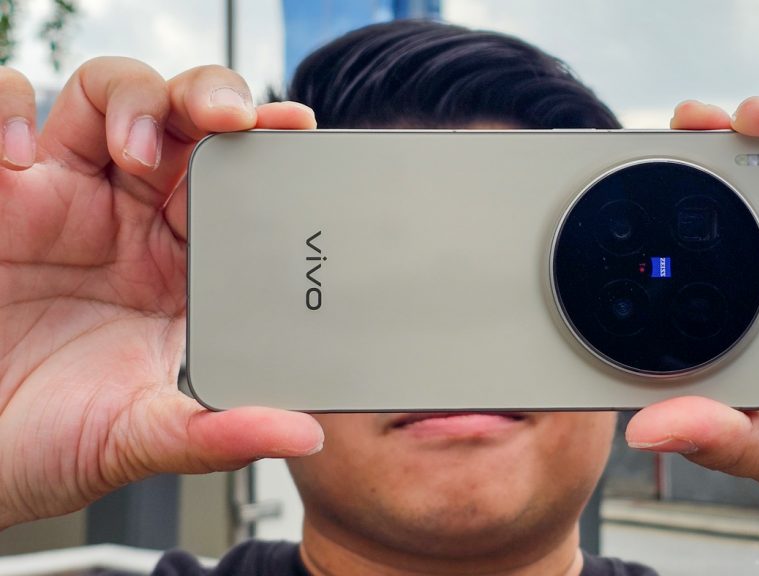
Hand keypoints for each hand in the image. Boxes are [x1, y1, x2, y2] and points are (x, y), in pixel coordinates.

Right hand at [0, 58, 323, 528]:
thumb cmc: (54, 439)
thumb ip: (217, 434)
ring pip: (111, 97)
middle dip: (214, 99)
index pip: (240, 180)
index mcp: (186, 264)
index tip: (295, 131)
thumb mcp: (141, 438)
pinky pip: (2, 113)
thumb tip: (303, 434)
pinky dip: (7, 110)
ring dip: (135, 99)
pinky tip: (20, 158)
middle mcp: (133, 218)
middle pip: (187, 120)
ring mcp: (65, 197)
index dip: (268, 146)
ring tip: (138, 150)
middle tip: (232, 120)